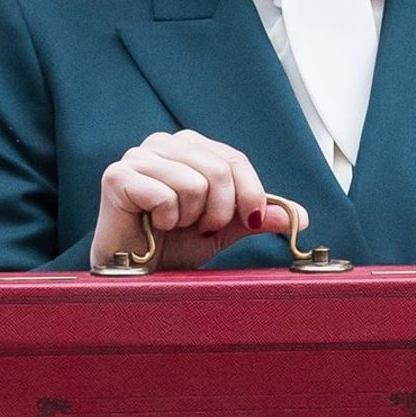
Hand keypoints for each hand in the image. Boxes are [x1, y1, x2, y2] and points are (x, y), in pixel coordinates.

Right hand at [91, 129, 306, 270]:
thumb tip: (298, 216)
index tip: (252, 221)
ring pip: (194, 184)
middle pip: (219, 170)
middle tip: (202, 229)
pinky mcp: (117, 176)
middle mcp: (163, 143)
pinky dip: (166, 219)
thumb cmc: (173, 245)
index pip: (234, 159)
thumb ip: (256, 216)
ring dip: (190, 218)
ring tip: (173, 225)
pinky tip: (153, 225)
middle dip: (220, 212)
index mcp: (190, 147)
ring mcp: (138, 156)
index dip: (251, 193)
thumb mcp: (224, 229)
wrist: (136, 274)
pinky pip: (165, 195)